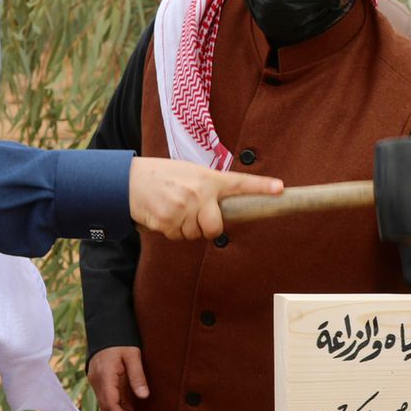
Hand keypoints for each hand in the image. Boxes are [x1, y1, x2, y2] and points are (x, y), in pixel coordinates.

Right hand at [88, 346, 148, 410]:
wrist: (106, 330)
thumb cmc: (121, 341)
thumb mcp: (133, 355)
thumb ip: (137, 376)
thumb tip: (144, 396)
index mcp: (104, 376)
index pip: (110, 403)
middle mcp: (97, 382)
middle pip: (108, 407)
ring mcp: (96, 382)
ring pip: (107, 405)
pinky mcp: (99, 382)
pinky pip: (108, 399)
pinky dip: (118, 408)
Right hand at [128, 157, 281, 240]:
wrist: (129, 180)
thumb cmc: (163, 177)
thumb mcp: (189, 174)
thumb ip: (208, 188)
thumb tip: (221, 211)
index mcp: (207, 178)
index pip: (240, 183)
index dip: (262, 187)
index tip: (281, 189)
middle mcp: (198, 192)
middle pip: (216, 228)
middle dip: (207, 229)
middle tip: (194, 216)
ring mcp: (183, 207)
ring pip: (195, 234)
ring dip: (185, 228)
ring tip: (173, 209)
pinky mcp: (168, 220)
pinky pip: (178, 236)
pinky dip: (171, 230)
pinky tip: (163, 214)